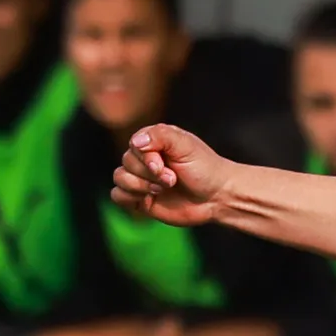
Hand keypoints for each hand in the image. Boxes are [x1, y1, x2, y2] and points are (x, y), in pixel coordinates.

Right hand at [111, 124, 231, 223]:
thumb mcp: (186, 145)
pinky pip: (117, 196)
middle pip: (126, 162)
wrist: (218, 197)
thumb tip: (136, 142)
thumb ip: (161, 135)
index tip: (165, 166)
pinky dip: (127, 197)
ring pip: (119, 178)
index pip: (134, 145)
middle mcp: (145, 159)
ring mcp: (142, 179)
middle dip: (149, 174)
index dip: (146, 158)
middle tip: (172, 180)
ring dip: (140, 185)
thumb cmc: (205, 168)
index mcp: (153, 142)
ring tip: (163, 189)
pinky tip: (148, 198)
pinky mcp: (140, 199)